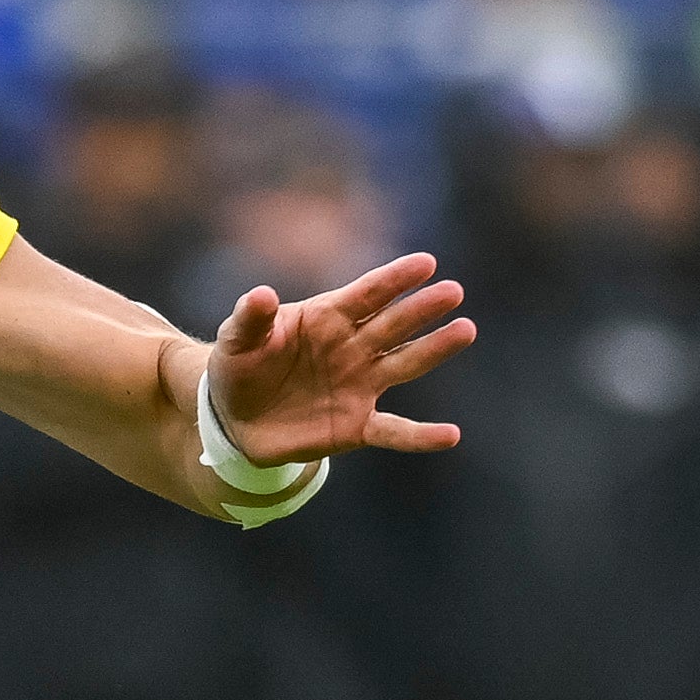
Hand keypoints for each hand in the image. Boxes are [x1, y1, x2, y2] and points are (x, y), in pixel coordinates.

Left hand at [206, 252, 475, 464]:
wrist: (234, 417)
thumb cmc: (240, 366)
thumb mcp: (237, 340)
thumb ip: (251, 318)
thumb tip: (261, 295)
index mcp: (328, 318)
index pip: (366, 294)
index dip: (394, 279)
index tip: (425, 263)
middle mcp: (353, 348)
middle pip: (393, 324)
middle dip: (421, 308)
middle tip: (453, 291)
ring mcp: (359, 385)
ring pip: (404, 364)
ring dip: (433, 349)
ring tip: (465, 330)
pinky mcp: (357, 426)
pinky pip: (394, 431)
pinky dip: (421, 436)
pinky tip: (451, 435)